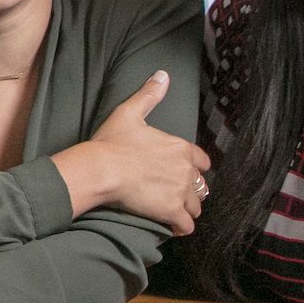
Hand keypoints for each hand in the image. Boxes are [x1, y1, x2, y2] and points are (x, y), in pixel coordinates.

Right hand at [54, 70, 212, 235]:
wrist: (101, 169)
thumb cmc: (112, 142)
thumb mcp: (129, 112)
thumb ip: (149, 95)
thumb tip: (162, 74)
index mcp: (181, 147)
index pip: (202, 161)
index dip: (192, 168)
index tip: (178, 173)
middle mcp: (186, 170)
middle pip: (200, 186)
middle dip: (190, 191)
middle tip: (172, 194)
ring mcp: (181, 192)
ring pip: (196, 207)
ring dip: (186, 210)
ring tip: (171, 211)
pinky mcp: (172, 211)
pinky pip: (186, 226)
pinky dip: (180, 227)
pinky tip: (170, 226)